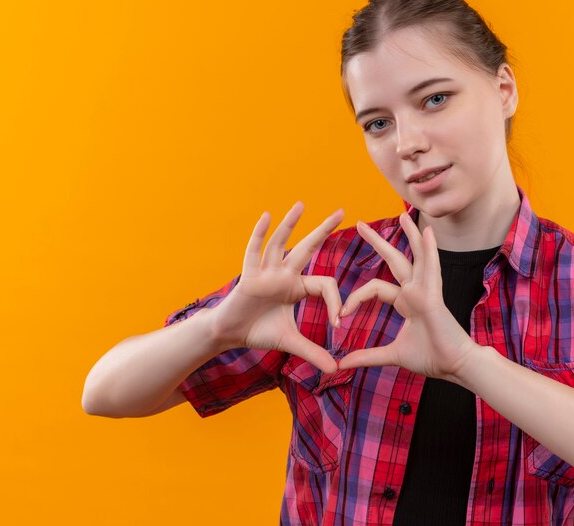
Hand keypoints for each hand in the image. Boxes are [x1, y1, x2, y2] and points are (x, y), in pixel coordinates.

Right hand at [210, 201, 343, 373]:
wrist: (231, 335)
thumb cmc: (260, 332)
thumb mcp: (291, 342)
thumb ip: (314, 353)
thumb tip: (336, 370)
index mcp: (297, 286)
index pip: (324, 283)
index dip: (336, 301)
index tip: (339, 323)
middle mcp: (284, 274)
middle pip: (308, 248)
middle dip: (324, 230)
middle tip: (342, 212)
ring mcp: (266, 272)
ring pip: (281, 243)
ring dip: (291, 224)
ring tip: (302, 205)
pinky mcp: (249, 277)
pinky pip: (254, 252)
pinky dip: (259, 235)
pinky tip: (267, 216)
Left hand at [336, 212, 480, 382]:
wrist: (454, 366)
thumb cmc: (431, 357)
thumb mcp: (392, 355)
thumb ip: (368, 356)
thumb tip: (343, 364)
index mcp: (406, 302)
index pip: (375, 288)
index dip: (355, 298)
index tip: (341, 314)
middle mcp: (416, 291)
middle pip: (394, 260)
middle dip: (377, 242)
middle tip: (360, 224)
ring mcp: (427, 291)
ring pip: (416, 256)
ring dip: (410, 234)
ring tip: (403, 214)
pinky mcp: (434, 296)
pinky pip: (432, 268)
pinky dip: (430, 250)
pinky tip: (428, 232)